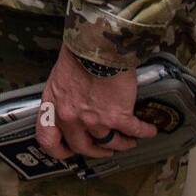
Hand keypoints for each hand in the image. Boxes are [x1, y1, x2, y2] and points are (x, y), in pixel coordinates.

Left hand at [36, 46, 157, 160]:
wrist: (98, 45)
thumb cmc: (78, 53)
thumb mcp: (59, 77)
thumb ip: (63, 96)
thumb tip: (73, 103)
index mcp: (53, 106)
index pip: (47, 139)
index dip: (58, 149)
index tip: (69, 151)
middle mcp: (71, 118)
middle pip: (82, 147)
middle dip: (96, 151)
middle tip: (105, 149)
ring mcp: (94, 120)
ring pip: (110, 143)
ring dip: (121, 144)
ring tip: (128, 140)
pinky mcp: (117, 117)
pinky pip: (133, 131)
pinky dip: (143, 132)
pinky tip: (149, 130)